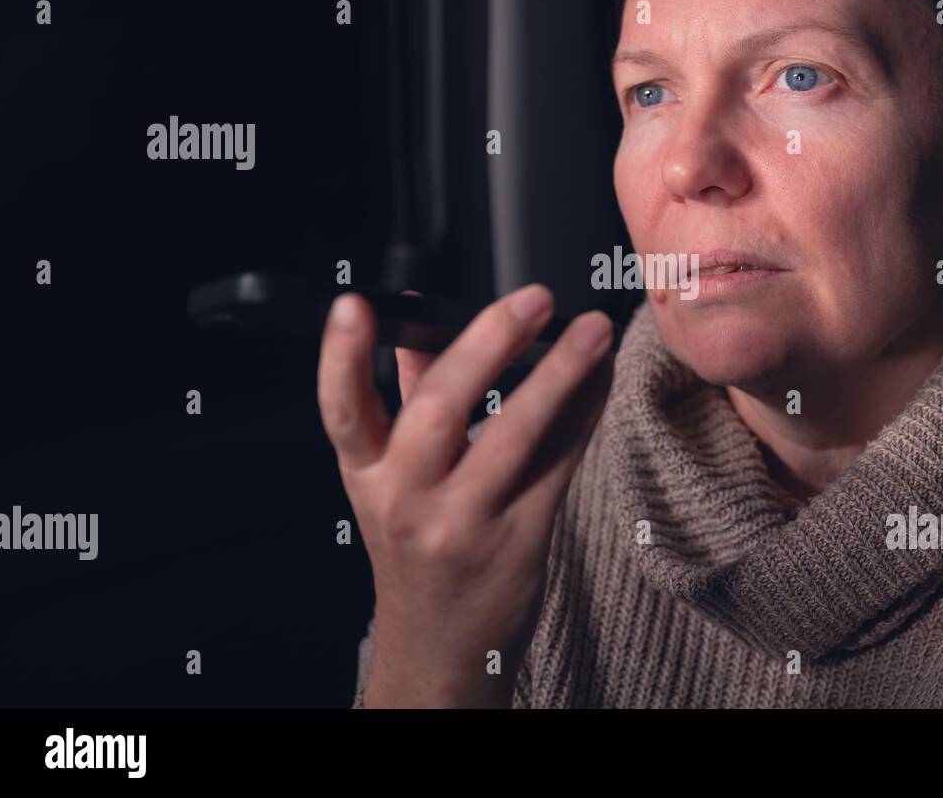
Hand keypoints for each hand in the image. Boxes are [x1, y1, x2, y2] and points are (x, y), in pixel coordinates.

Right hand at [317, 284, 613, 706]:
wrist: (440, 643)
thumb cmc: (417, 542)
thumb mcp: (391, 476)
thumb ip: (407, 393)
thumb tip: (415, 317)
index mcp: (366, 474)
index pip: (342, 411)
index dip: (342, 357)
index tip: (355, 305)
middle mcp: (406, 500)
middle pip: (437, 413)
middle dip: (486, 346)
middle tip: (533, 299)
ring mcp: (463, 525)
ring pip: (513, 437)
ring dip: (558, 376)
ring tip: (590, 332)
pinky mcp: (519, 541)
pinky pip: (557, 465)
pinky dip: (583, 414)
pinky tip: (600, 378)